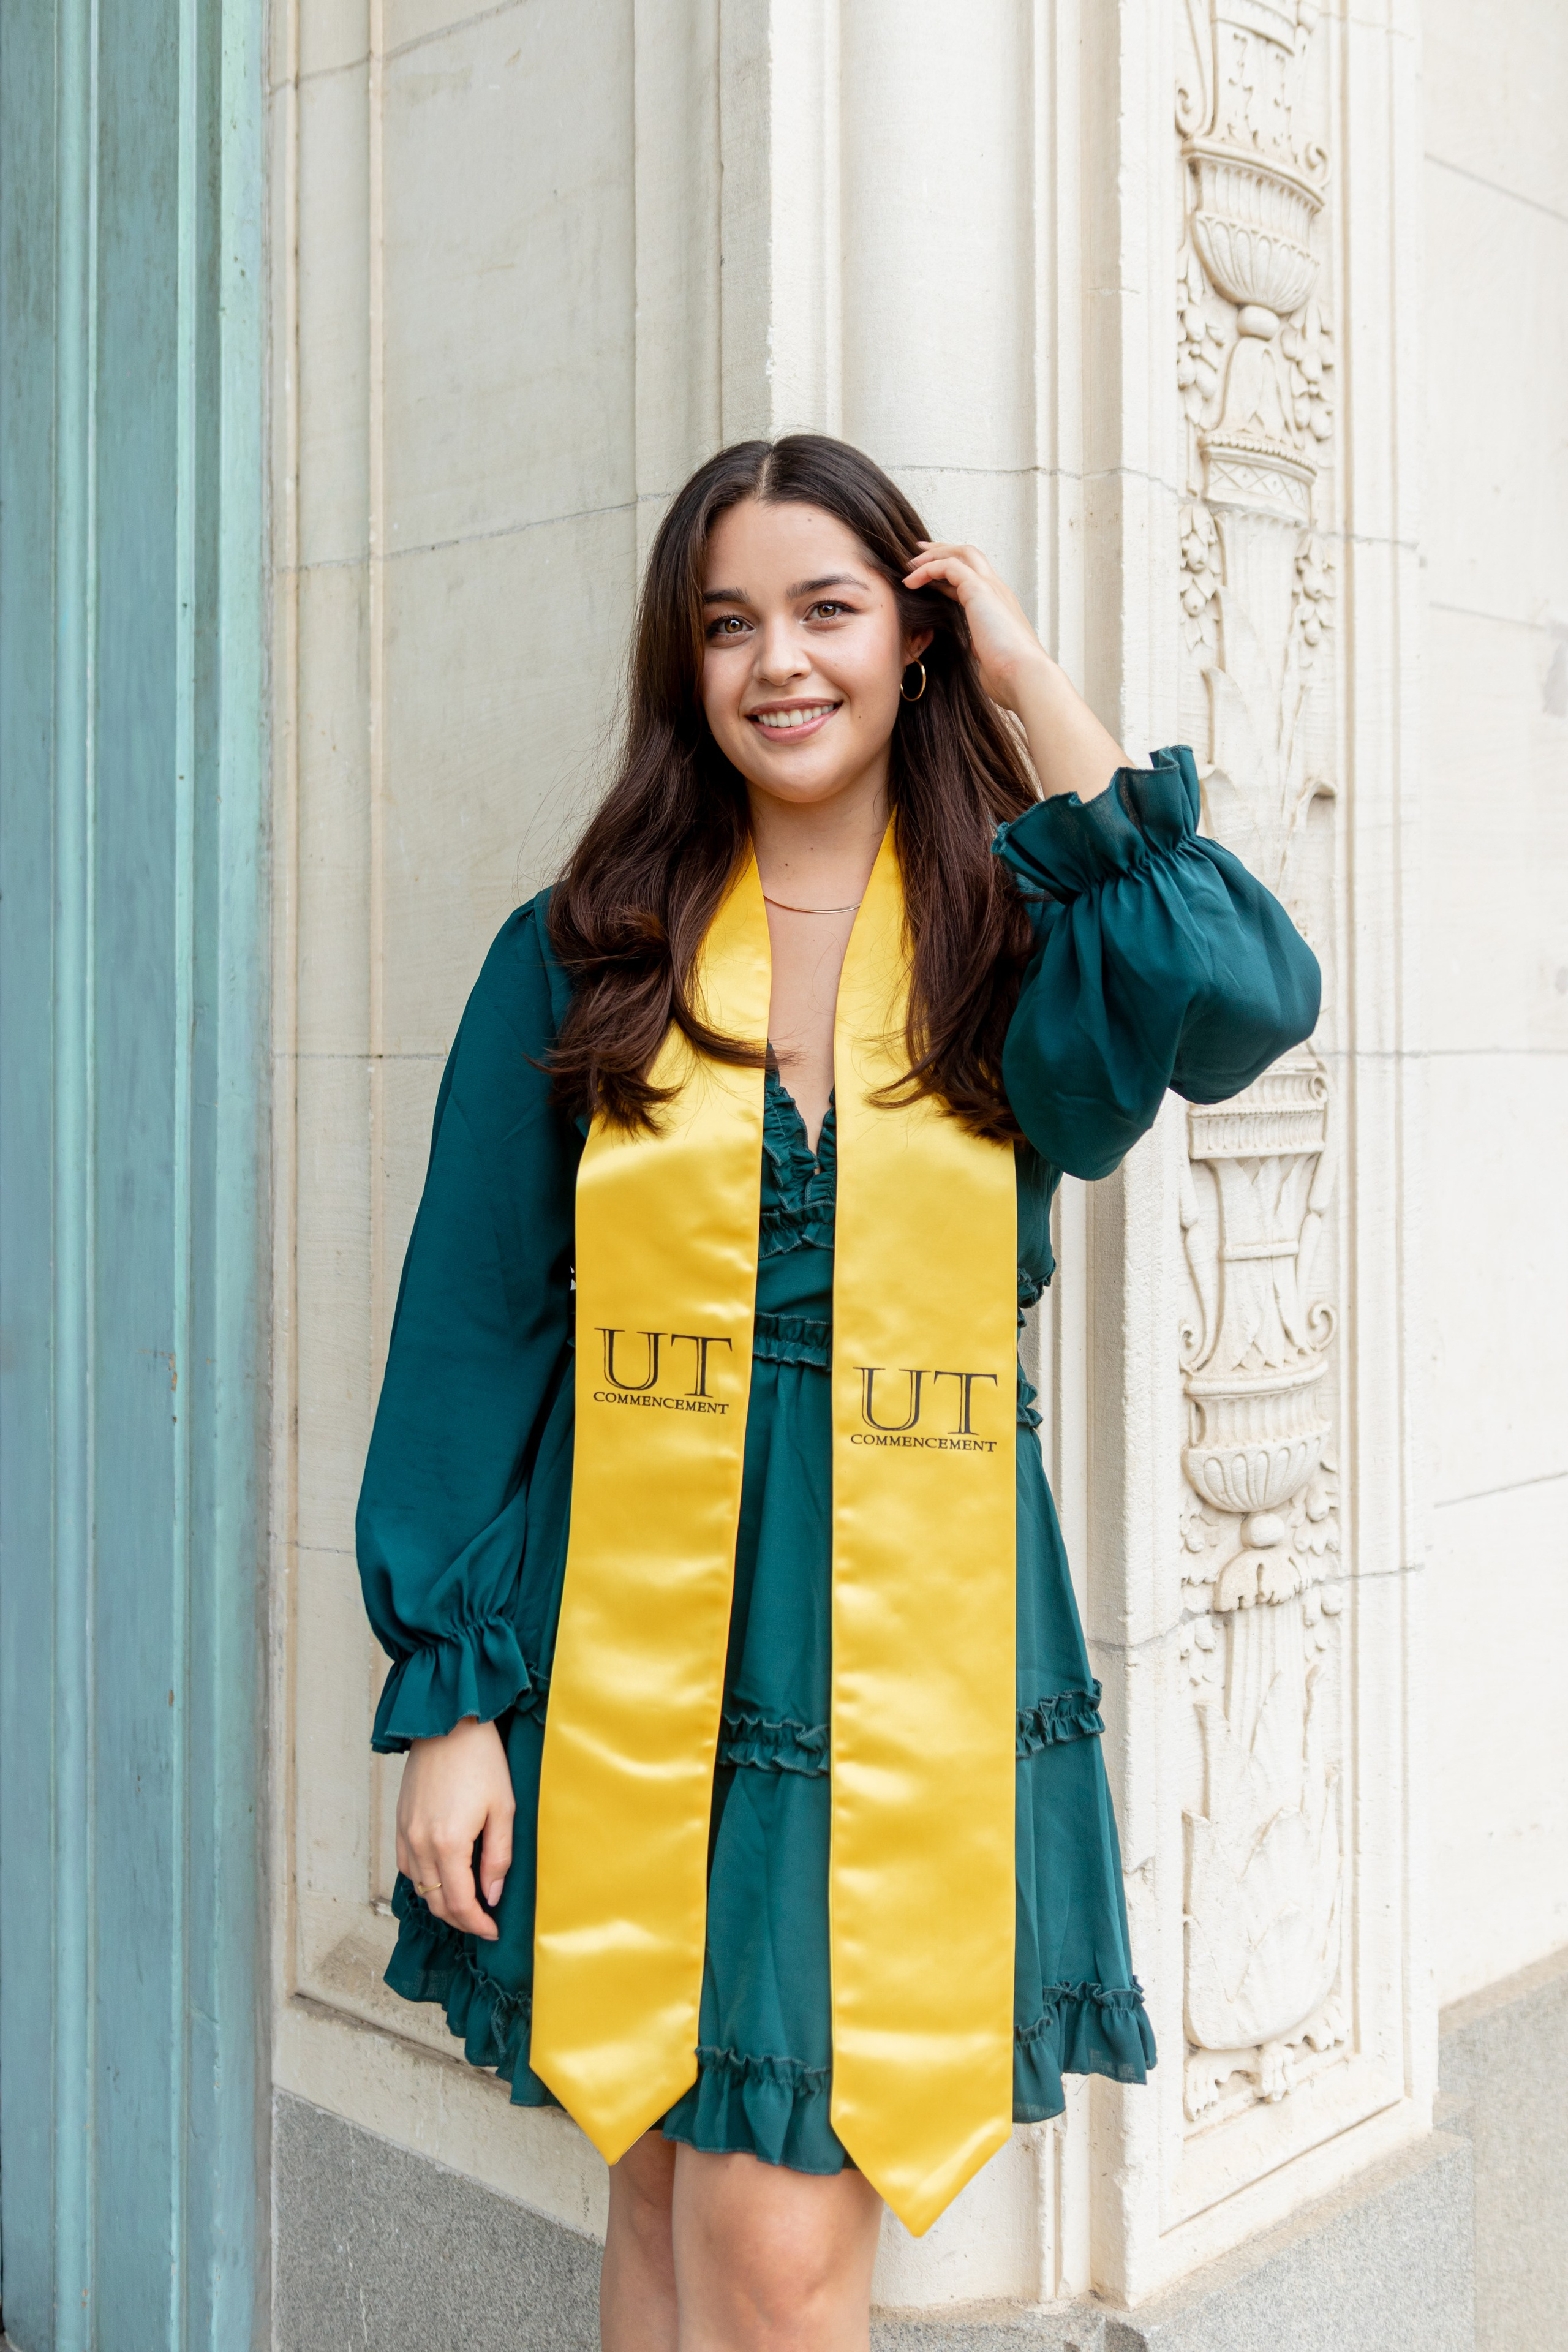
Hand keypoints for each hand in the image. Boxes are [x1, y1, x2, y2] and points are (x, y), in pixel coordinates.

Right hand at [396, 1714, 514, 1941]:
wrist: (447, 1723)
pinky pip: (407, 1866)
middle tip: (483, 1922)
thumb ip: (498, 1858)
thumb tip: (492, 1895)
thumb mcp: (503, 1809)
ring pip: (419, 1888)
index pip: (460, 1904)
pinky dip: (424, 1880)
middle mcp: (420, 1844)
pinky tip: (442, 1876)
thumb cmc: (482, 1761)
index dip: (477, 1924)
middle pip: (436, 1902)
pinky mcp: (400, 1822)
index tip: (493, 1931)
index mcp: (448, 1843)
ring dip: (442, 1902)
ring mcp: (405, 1833)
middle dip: (461, 1920)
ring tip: (466, 1903)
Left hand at [903, 538, 1127, 800]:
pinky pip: (948, 567)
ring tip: (908, 565)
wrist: (1025, 677)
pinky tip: (910, 582)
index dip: (949, 573)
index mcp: (1000, 607)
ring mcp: (991, 588)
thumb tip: (972, 655)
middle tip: (916, 554)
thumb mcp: (987, 660)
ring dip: (932, 556)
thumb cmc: (1010, 678)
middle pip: (969, 555)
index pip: (972, 579)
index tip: (928, 574)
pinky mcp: (980, 591)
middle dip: (941, 551)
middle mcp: (998, 592)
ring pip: (960, 553)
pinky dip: (927, 569)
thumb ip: (979, 650)